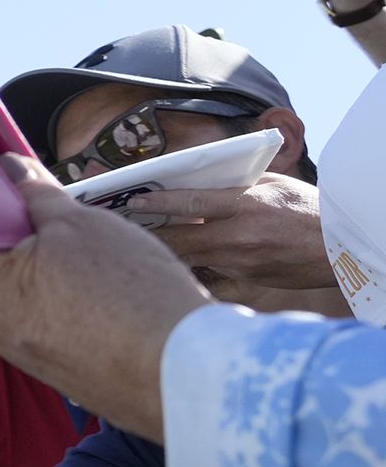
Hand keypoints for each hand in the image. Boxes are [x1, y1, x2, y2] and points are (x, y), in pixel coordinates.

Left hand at [0, 155, 209, 441]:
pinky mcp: (54, 365)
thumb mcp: (78, 223)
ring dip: (52, 264)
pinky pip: (51, 317)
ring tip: (95, 254)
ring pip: (26, 288)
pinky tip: (105, 288)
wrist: (180, 371)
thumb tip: (9, 169)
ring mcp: (19, 349)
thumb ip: (35, 195)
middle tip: (65, 215)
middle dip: (25, 231)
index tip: (18, 182)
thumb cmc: (124, 292)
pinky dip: (69, 296)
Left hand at [129, 176, 332, 290]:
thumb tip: (194, 184)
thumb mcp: (272, 186)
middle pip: (180, 239)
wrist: (341, 247)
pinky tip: (172, 265)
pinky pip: (205, 277)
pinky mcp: (244, 282)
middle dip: (149, 233)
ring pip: (188, 259)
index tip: (134, 200)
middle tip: (126, 226)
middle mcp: (240, 237)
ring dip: (164, 252)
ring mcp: (241, 264)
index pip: (192, 202)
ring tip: (141, 243)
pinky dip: (189, 269)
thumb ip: (232, 186)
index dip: (159, 202)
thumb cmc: (306, 210)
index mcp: (248, 206)